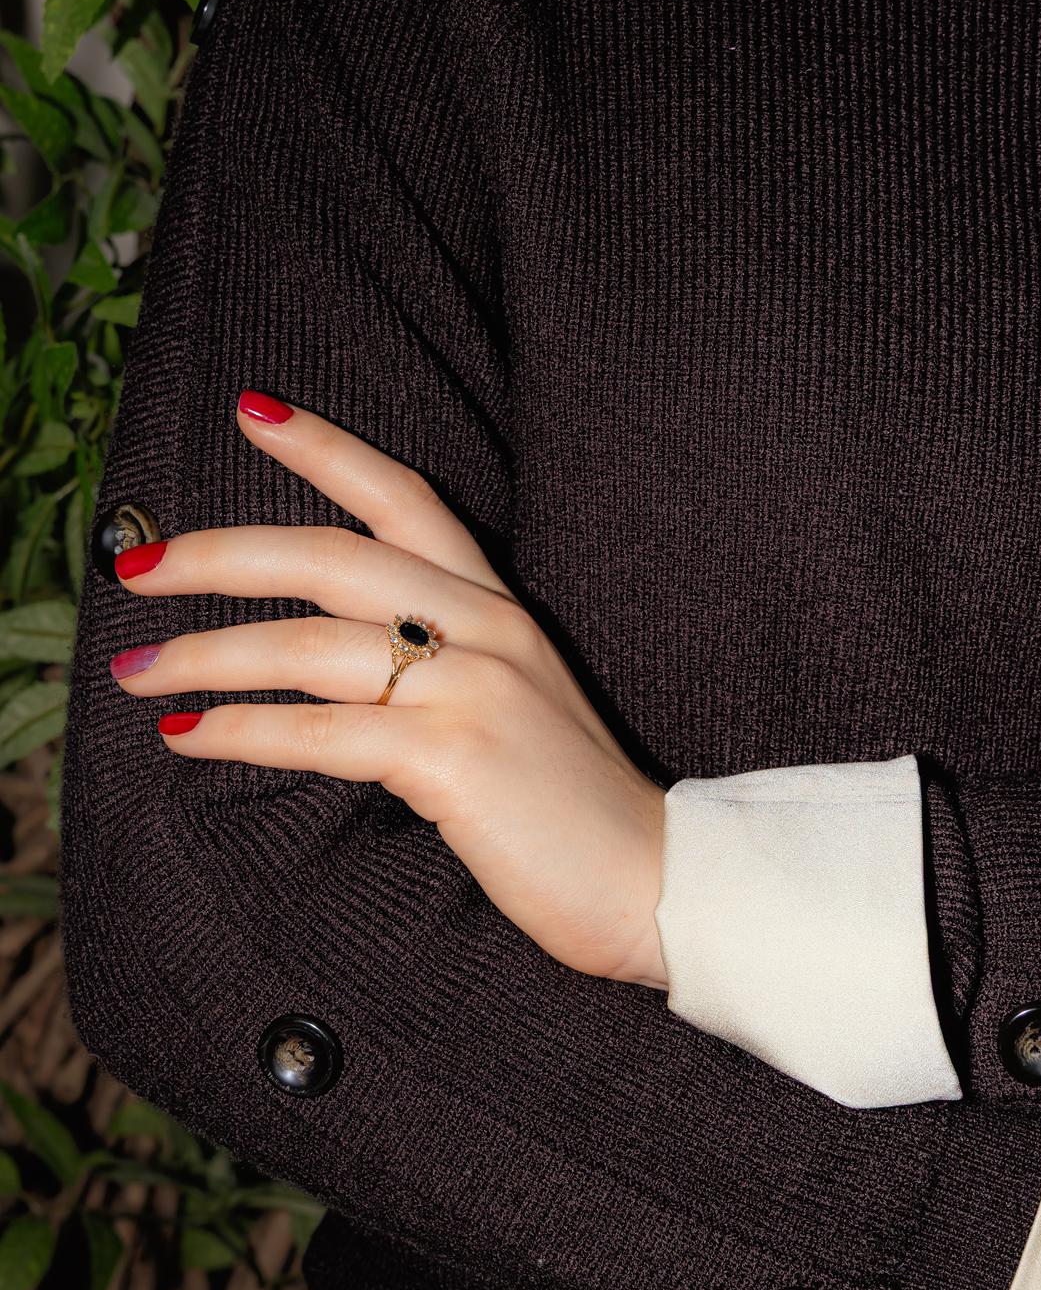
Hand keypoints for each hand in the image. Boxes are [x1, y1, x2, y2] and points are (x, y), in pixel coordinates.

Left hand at [108, 390, 668, 990]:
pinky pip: (321, 731)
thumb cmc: (570, 801)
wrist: (656, 878)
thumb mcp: (514, 699)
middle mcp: (485, 627)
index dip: (325, 447)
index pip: (404, 497)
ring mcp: (472, 688)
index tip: (250, 411)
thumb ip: (440, 660)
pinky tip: (188, 736)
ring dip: (205, 654)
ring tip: (134, 672)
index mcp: (497, 605)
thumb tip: (324, 662)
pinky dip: (241, 731)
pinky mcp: (454, 758)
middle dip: (220, 555)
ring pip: (309, 644)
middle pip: (329, 556)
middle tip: (136, 569)